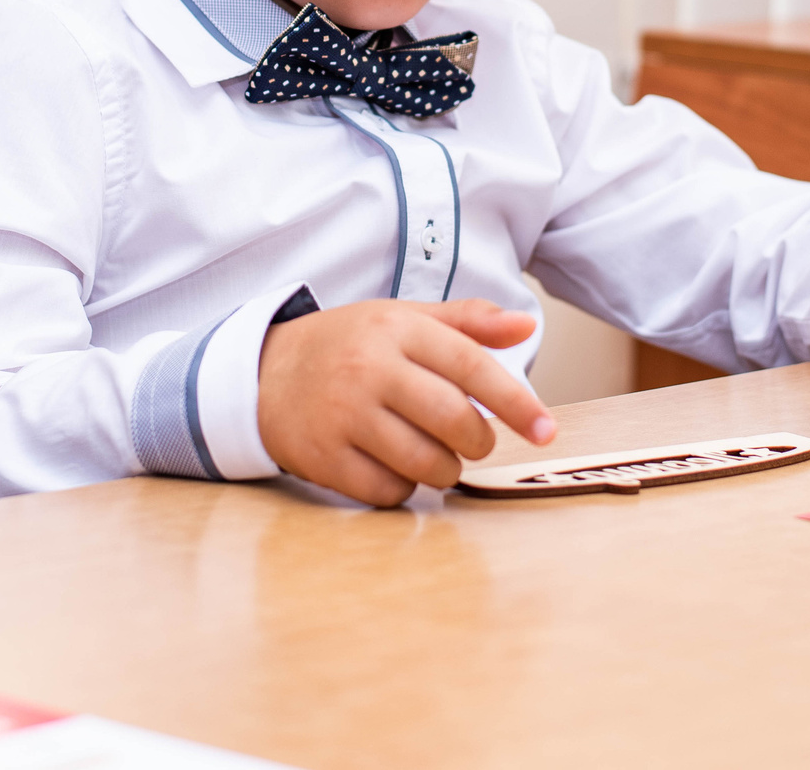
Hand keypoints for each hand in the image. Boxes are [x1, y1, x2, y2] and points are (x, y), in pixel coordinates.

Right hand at [257, 299, 557, 505]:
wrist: (264, 373)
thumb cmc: (349, 346)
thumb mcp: (403, 318)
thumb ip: (467, 322)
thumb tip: (526, 324)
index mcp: (396, 329)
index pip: (472, 366)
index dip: (517, 402)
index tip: (545, 430)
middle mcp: (369, 369)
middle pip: (453, 421)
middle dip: (478, 442)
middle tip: (473, 441)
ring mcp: (343, 415)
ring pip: (426, 463)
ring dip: (444, 469)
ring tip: (434, 453)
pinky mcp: (323, 458)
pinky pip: (388, 491)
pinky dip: (402, 488)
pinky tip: (392, 465)